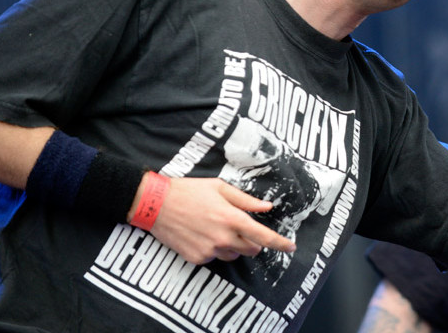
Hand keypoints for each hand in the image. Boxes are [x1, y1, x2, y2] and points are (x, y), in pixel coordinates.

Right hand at [142, 177, 294, 264]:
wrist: (155, 205)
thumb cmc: (189, 191)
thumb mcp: (220, 188)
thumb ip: (246, 200)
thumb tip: (267, 206)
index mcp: (232, 218)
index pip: (264, 236)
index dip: (281, 244)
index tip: (291, 248)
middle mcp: (223, 237)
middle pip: (252, 249)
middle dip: (252, 241)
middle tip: (239, 227)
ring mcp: (209, 250)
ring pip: (233, 255)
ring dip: (233, 246)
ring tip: (215, 227)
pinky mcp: (196, 258)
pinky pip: (214, 258)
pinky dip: (214, 249)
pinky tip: (201, 234)